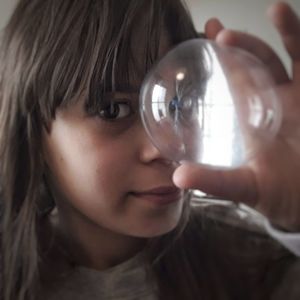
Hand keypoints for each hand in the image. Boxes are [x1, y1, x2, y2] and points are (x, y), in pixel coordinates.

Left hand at [173, 2, 299, 229]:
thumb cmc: (274, 192)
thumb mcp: (241, 186)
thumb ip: (213, 181)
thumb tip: (178, 177)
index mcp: (251, 115)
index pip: (233, 79)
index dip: (221, 58)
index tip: (205, 37)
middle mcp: (275, 102)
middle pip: (258, 63)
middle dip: (242, 42)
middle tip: (220, 31)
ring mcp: (299, 99)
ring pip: (293, 58)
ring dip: (286, 34)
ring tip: (275, 10)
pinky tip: (298, 33)